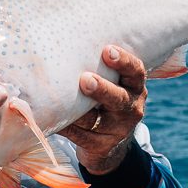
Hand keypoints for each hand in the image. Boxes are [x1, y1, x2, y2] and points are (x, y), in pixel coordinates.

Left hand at [58, 45, 146, 175]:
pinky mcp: (102, 147)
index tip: (108, 51)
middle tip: (85, 79)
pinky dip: (66, 128)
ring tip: (62, 103)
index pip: (135, 72)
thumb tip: (62, 39)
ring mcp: (118, 130)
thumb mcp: (112, 84)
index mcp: (134, 87)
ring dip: (79, 112)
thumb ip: (98, 67)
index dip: (124, 61)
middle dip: (102, 89)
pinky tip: (52, 121)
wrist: (110, 145)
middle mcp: (131, 108)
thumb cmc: (104, 100)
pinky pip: (81, 137)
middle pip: (119, 99)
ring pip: (96, 121)